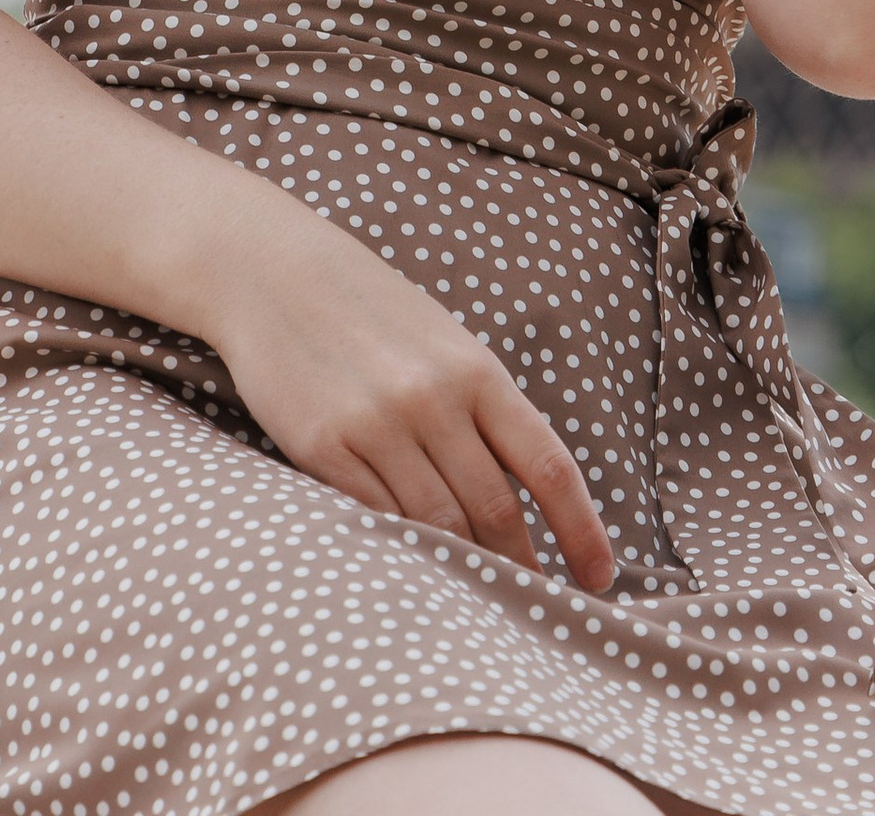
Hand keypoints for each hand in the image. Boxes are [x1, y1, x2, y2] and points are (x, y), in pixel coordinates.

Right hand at [198, 198, 615, 590]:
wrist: (273, 271)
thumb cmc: (370, 309)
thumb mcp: (444, 341)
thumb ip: (484, 408)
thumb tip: (527, 493)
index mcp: (476, 369)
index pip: (549, 465)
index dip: (582, 530)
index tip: (600, 578)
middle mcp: (433, 398)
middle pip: (496, 510)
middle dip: (522, 566)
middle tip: (534, 602)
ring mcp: (376, 425)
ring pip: (440, 525)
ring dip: (466, 570)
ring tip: (482, 599)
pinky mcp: (323, 447)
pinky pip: (379, 520)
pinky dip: (406, 552)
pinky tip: (419, 571)